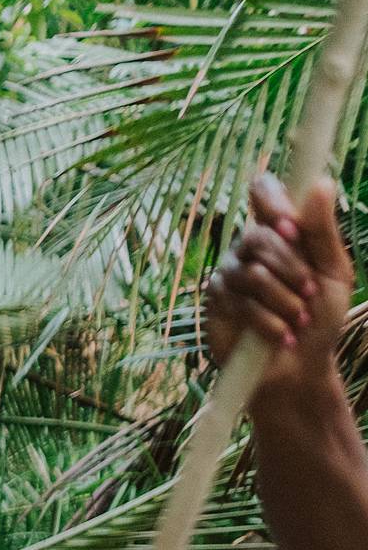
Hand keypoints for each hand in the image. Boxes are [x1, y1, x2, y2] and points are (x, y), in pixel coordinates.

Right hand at [205, 173, 352, 405]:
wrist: (299, 367)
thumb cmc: (320, 319)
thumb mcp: (335, 274)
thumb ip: (324, 232)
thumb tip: (321, 182)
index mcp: (281, 231)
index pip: (263, 190)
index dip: (272, 202)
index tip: (292, 229)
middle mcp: (250, 246)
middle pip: (257, 235)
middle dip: (291, 268)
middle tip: (310, 292)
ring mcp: (229, 272)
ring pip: (251, 272)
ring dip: (284, 300)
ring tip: (298, 321)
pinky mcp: (215, 300)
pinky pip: (240, 301)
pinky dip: (268, 320)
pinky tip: (280, 334)